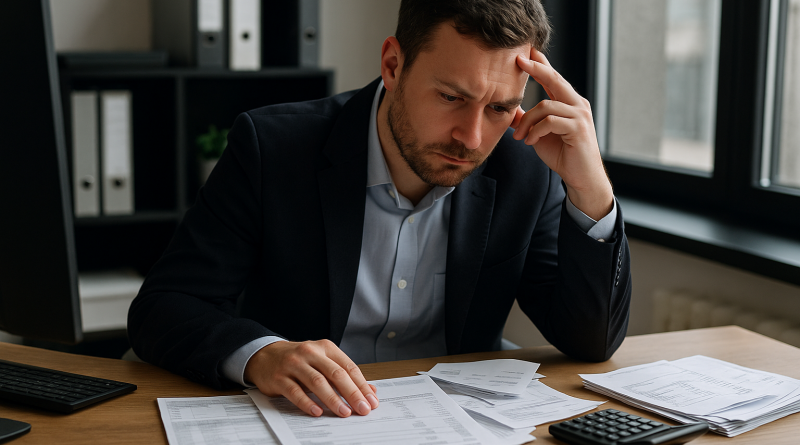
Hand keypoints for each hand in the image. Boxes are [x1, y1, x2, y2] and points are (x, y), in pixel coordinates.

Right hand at [244, 339, 378, 416]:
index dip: (362, 385)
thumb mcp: (322, 361)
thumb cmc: (299, 360)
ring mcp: (293, 364)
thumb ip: (344, 375)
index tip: (371, 401)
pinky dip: (307, 402)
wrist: (265, 355)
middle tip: (362, 409)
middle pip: (335, 374)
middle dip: (352, 393)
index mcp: (325, 347)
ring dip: (333, 399)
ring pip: (317, 382)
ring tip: (344, 412)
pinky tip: (317, 411)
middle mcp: (310, 353)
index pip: (348, 367)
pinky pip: (295, 391)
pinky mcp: (279, 378)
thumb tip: (370, 391)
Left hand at [511, 49, 612, 220]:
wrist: (580, 176)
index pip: (553, 78)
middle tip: (519, 60)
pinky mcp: (578, 128)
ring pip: (546, 105)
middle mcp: (577, 104)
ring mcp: (579, 115)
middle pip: (554, 79)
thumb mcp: (538, 134)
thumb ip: (528, 120)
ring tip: (519, 137)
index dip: (540, 64)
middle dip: (536, 68)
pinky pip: (551, 121)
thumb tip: (511, 109)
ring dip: (527, 121)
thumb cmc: (562, 154)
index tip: (527, 51)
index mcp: (568, 102)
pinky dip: (536, 131)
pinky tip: (530, 142)